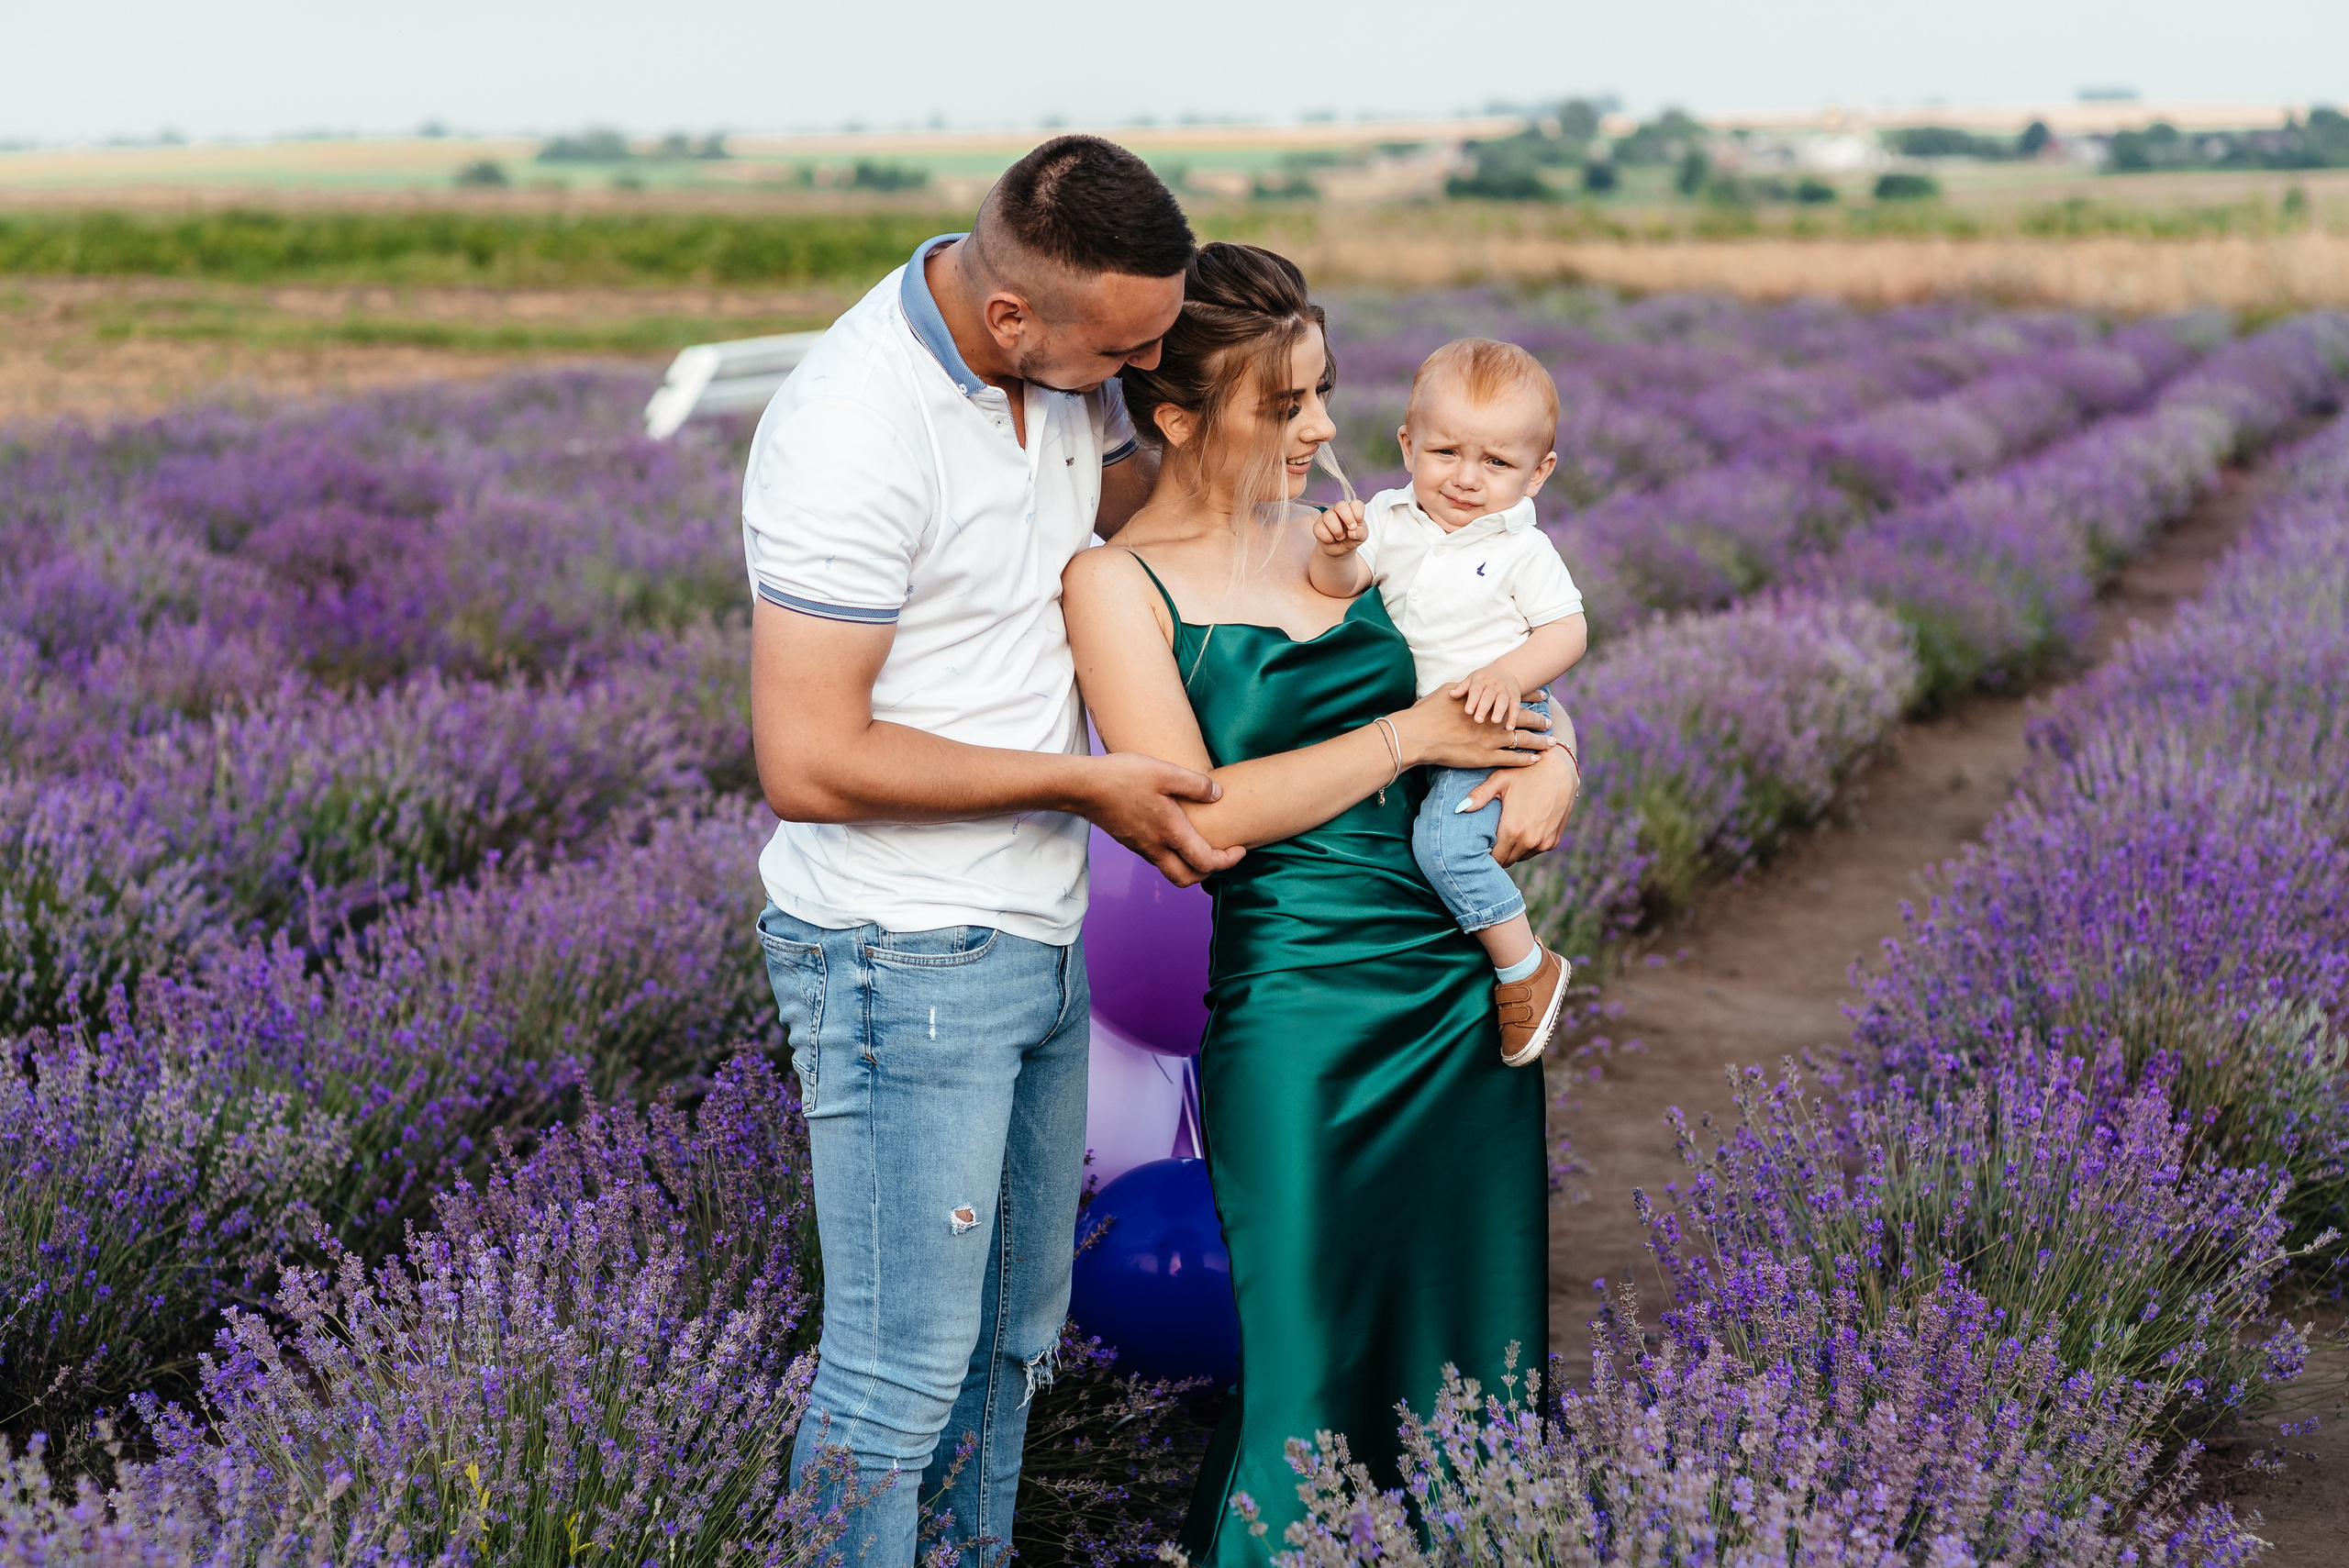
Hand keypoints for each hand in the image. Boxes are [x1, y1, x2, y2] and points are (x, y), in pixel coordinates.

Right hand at [1081, 752, 1247, 886]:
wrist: (1082, 787)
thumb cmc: (1123, 777)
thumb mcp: (1164, 771)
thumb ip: (1195, 784)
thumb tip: (1217, 795)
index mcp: (1169, 832)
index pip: (1205, 862)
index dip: (1228, 861)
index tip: (1241, 849)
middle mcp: (1155, 847)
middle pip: (1187, 879)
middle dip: (1209, 873)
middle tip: (1223, 855)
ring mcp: (1141, 847)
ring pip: (1171, 870)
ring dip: (1191, 866)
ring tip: (1203, 845)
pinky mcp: (1131, 841)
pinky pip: (1158, 858)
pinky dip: (1175, 856)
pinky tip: (1176, 834)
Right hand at [1312, 499, 1367, 557]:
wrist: (1340, 550)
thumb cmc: (1351, 539)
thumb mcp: (1361, 537)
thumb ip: (1360, 532)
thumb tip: (1352, 532)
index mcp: (1351, 509)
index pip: (1356, 504)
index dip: (1358, 514)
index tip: (1358, 524)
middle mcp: (1338, 510)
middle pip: (1340, 505)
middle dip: (1348, 518)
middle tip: (1351, 529)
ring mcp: (1327, 516)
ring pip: (1329, 517)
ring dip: (1337, 531)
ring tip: (1341, 537)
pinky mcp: (1317, 526)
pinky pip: (1320, 529)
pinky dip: (1328, 538)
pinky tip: (1332, 540)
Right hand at [1391, 687, 1550, 772]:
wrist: (1419, 734)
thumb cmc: (1430, 711)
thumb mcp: (1449, 691)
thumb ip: (1464, 690)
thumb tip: (1468, 687)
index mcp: (1486, 703)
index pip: (1514, 697)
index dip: (1530, 696)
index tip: (1542, 695)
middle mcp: (1493, 720)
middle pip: (1524, 719)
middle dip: (1539, 720)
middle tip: (1550, 722)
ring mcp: (1491, 740)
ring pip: (1524, 741)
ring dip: (1540, 741)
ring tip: (1552, 742)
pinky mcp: (1485, 758)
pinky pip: (1512, 759)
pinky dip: (1526, 759)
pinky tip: (1536, 759)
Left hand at [1449, 666, 1523, 726]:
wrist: (1507, 671)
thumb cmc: (1484, 679)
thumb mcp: (1472, 679)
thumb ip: (1462, 688)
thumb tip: (1450, 694)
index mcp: (1481, 680)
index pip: (1476, 690)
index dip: (1472, 700)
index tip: (1467, 711)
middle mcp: (1494, 685)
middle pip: (1489, 696)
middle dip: (1484, 708)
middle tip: (1478, 720)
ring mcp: (1505, 691)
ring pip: (1503, 701)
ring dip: (1499, 711)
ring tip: (1495, 721)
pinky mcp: (1515, 697)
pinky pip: (1515, 707)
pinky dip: (1513, 717)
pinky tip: (1510, 728)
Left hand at [1462, 746, 1579, 864]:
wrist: (1561, 767)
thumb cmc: (1526, 771)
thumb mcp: (1500, 780)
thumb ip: (1479, 796)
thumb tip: (1459, 809)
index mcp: (1513, 830)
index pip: (1494, 858)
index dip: (1485, 855)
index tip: (1478, 848)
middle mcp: (1530, 841)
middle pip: (1507, 860)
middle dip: (1498, 853)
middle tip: (1489, 842)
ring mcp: (1544, 842)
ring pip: (1521, 856)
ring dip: (1513, 850)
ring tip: (1505, 836)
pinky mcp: (1554, 840)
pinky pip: (1535, 851)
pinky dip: (1527, 845)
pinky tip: (1521, 831)